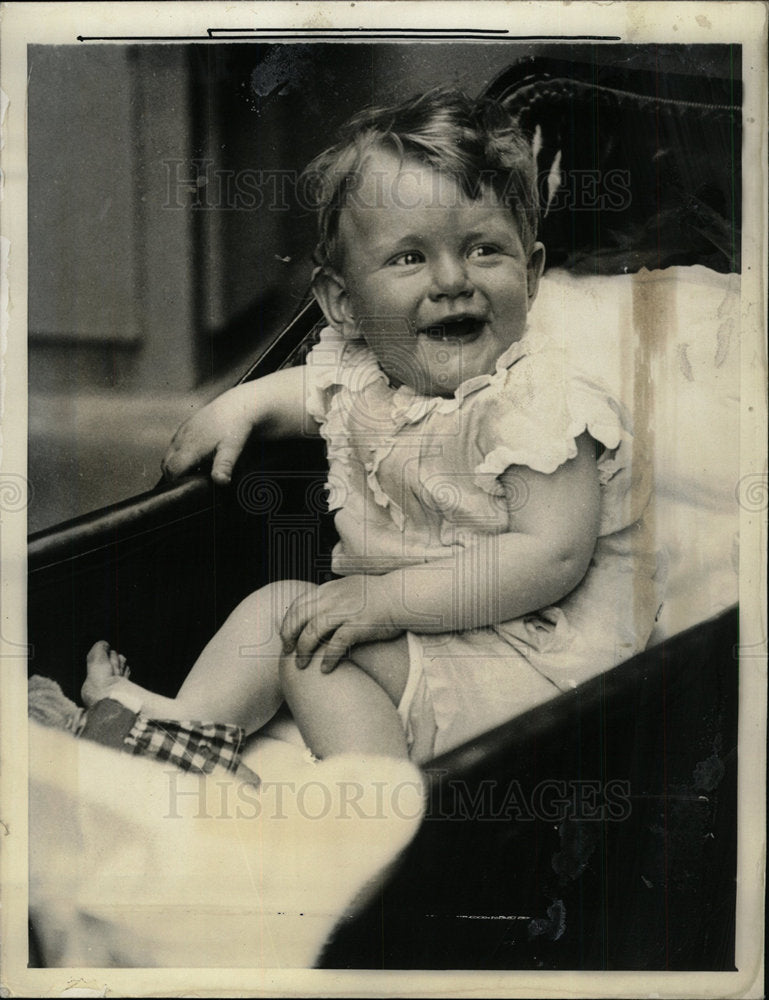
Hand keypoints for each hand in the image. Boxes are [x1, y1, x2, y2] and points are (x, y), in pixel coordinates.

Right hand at [161, 384, 255, 485]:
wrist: (238, 406)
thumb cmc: (235, 427)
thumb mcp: (232, 449)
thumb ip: (223, 466)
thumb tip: (220, 481)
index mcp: (190, 447)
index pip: (172, 471)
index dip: (176, 482)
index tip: (187, 488)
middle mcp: (181, 439)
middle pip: (166, 465)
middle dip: (174, 475)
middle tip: (190, 482)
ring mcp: (182, 432)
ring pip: (169, 454)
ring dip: (176, 465)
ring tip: (195, 470)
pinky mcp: (185, 426)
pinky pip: (175, 444)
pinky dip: (180, 454)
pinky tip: (196, 456)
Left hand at [280, 575, 404, 672]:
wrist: (403, 596)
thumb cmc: (380, 595)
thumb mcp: (351, 587)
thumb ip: (333, 596)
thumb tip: (319, 610)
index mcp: (329, 590)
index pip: (298, 604)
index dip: (288, 622)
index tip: (286, 637)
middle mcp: (333, 599)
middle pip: (299, 618)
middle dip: (289, 637)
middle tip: (288, 652)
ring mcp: (345, 612)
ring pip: (312, 632)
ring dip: (304, 650)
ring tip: (302, 665)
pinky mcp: (357, 626)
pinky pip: (335, 645)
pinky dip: (327, 658)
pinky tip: (325, 669)